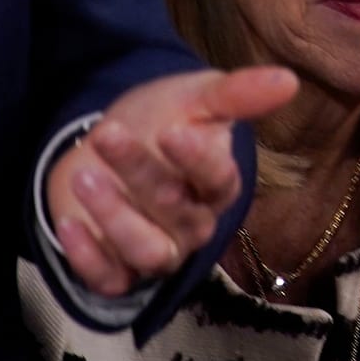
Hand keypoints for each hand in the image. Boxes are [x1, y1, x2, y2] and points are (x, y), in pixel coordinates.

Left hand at [47, 66, 299, 297]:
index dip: (198, 162)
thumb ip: (237, 93)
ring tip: (84, 175)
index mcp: (219, 185)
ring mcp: (156, 250)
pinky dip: (88, 257)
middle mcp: (195, 224)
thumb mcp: (196, 97)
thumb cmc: (162, 118)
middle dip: (140, 174)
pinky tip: (70, 222)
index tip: (172, 132)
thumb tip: (289, 80)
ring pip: (148, 251)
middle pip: (177, 213)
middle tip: (108, 135)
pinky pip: (110, 280)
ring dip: (115, 216)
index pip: (221, 181)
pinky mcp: (117, 270)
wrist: (109, 143)